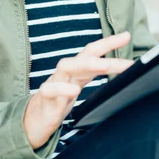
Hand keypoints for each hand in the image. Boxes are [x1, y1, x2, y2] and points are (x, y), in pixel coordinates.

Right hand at [23, 32, 132, 148]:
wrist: (31, 123)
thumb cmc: (57, 104)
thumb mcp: (77, 90)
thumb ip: (92, 81)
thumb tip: (120, 80)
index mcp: (75, 71)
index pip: (92, 52)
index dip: (109, 43)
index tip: (127, 35)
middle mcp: (65, 73)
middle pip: (84, 55)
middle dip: (105, 48)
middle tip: (125, 47)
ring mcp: (53, 83)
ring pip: (67, 66)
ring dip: (87, 64)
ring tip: (106, 66)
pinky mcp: (44, 100)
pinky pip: (50, 90)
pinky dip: (62, 88)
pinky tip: (73, 90)